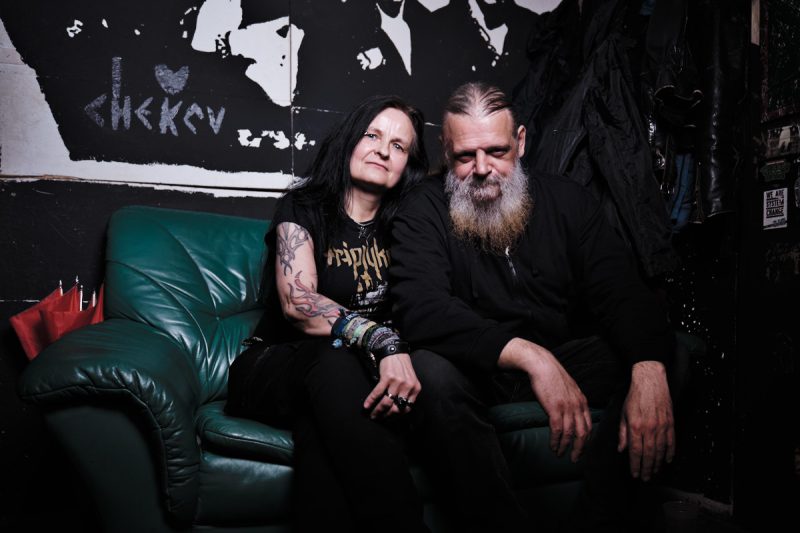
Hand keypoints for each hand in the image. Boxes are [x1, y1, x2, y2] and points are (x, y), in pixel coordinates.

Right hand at [363, 353, 420, 419]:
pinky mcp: (387, 377)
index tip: (389, 418)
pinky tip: (366, 405)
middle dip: (386, 416)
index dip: (397, 416)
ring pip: (386, 402)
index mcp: (415, 388)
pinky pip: (377, 393)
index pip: (407, 408)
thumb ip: (407, 393)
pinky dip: (371, 400)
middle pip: (396, 408)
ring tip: (373, 415)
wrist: (395, 351)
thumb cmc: (402, 367)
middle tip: (379, 418)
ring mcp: (397, 382)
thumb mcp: (410, 380)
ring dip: (378, 411)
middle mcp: (408, 386)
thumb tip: (397, 408)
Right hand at [500, 338, 591, 462]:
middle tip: (574, 458)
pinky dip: (555, 440)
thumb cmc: (553, 376)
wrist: (543, 365)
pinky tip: (553, 446)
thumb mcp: (569, 389)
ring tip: (559, 454)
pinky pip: (558, 430)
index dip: (586, 440)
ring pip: (570, 434)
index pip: (588, 426)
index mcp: (582, 402)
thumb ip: (573, 402)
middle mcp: (577, 406)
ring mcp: (567, 408)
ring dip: (565, 447)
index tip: (581, 449)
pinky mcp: (555, 408)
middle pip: (583, 433)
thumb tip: (571, 414)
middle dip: (579, 449)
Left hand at [617, 361, 674, 480]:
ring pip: (660, 450)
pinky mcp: (670, 423)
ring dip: (657, 464)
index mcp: (635, 426)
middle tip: (646, 478)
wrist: (650, 381)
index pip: (635, 451)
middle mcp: (649, 428)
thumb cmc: (635, 396)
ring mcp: (661, 426)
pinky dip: (670, 452)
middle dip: (647, 468)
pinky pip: (671, 441)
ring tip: (655, 472)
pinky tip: (668, 460)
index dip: (635, 465)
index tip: (635, 474)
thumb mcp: (623, 413)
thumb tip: (621, 449)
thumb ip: (622, 433)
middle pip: (648, 454)